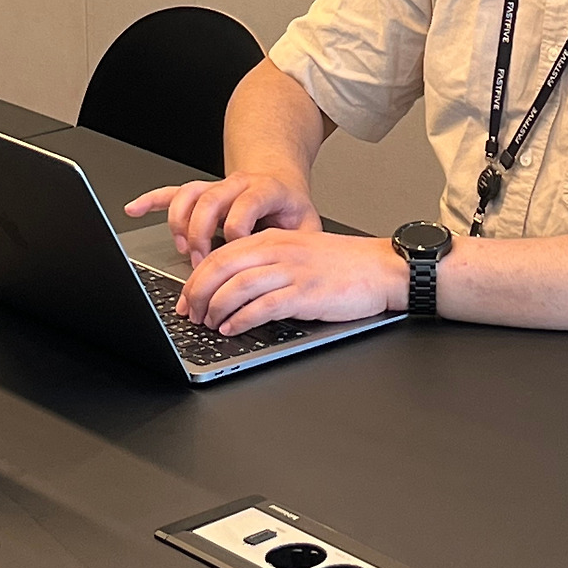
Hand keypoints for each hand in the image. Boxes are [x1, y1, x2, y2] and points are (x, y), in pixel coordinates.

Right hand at [123, 170, 321, 265]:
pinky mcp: (200, 192)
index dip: (237, 235)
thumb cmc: (290, 209)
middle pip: (210, 201)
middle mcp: (237, 184)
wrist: (279, 182)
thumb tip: (289, 272)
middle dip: (202, 234)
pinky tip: (134, 209)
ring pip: (189, 195)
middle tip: (202, 262)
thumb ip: (299, 245)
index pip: (244, 208)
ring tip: (183, 248)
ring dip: (181, 223)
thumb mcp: (306, 225)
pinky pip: (173, 193)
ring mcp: (217, 187)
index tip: (235, 258)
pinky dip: (152, 201)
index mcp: (265, 190)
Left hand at [176, 230, 408, 334]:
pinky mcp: (306, 293)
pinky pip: (264, 306)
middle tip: (190, 314)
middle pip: (222, 267)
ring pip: (238, 286)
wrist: (382, 268)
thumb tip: (231, 287)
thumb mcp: (298, 253)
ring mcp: (293, 271)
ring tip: (209, 324)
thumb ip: (267, 263)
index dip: (197, 278)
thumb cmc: (342, 265)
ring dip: (216, 308)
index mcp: (274, 239)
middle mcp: (279, 250)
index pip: (222, 254)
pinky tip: (233, 329)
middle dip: (198, 293)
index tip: (186, 298)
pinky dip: (242, 319)